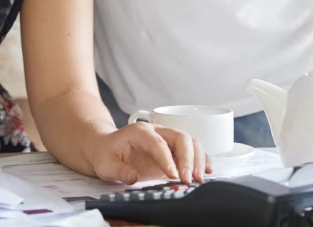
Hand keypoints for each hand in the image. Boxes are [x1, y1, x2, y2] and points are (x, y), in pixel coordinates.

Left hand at [89, 122, 209, 184]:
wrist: (106, 148)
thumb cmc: (106, 154)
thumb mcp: (105, 164)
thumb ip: (119, 170)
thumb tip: (134, 176)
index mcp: (140, 132)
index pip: (159, 144)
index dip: (168, 159)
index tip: (174, 176)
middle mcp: (157, 132)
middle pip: (181, 138)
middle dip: (188, 159)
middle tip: (188, 179)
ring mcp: (167, 140)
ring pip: (190, 142)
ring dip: (198, 160)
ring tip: (198, 178)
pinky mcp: (173, 150)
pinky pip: (192, 150)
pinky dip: (202, 159)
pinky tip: (206, 171)